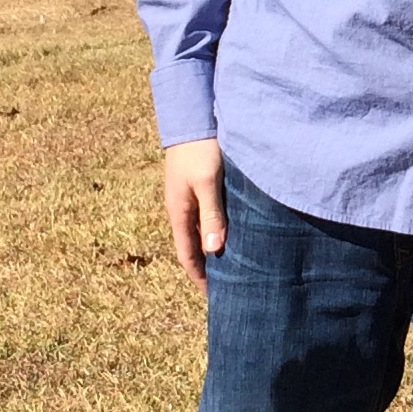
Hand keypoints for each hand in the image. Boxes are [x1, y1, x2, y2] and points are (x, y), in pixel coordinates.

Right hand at [163, 140, 227, 288]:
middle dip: (208, 266)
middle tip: (228, 285)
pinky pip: (206, 216)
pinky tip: (232, 231)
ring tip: (234, 263)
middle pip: (193, 246)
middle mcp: (181, 208)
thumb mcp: (207, 182)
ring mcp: (188, 197)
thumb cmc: (200, 149)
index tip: (215, 296)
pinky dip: (216, 229)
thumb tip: (214, 250)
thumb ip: (212, 215)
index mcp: (179, 212)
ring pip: (200, 231)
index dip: (200, 277)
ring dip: (213, 248)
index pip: (187, 255)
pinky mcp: (197, 185)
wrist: (191, 115)